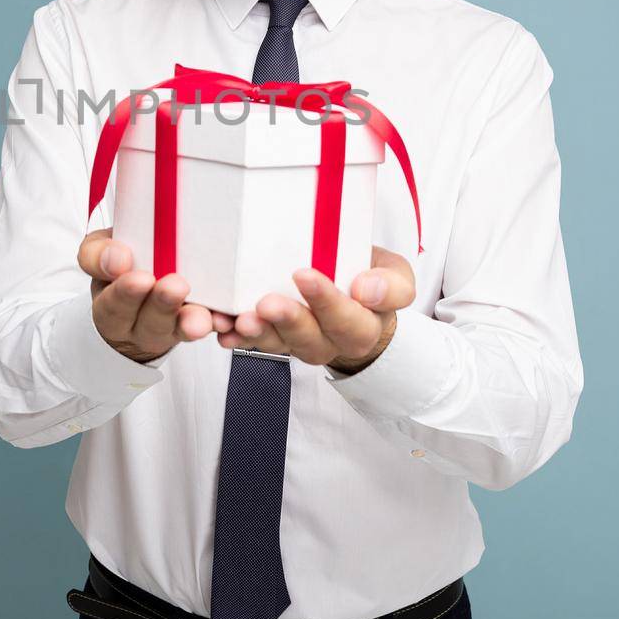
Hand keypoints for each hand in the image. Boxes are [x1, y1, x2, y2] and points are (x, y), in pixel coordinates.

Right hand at [77, 228, 235, 363]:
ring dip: (190, 320)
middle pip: (149, 321)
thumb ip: (100, 253)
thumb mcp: (99, 253)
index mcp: (110, 305)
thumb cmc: (120, 265)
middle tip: (176, 286)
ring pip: (177, 329)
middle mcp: (137, 324)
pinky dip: (216, 323)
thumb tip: (117, 259)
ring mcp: (167, 328)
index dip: (125, 293)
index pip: (112, 304)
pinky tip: (224, 319)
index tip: (141, 278)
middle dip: (163, 304)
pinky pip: (206, 327)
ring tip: (200, 317)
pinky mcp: (193, 326)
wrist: (136, 293)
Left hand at [220, 246, 416, 372]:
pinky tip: (223, 329)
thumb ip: (392, 284)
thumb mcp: (395, 274)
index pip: (349, 320)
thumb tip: (367, 290)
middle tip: (267, 303)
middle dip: (287, 321)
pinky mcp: (274, 337)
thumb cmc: (371, 277)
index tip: (303, 274)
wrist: (357, 293)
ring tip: (241, 319)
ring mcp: (299, 342)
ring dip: (258, 333)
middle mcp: (330, 341)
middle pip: (310, 340)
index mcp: (363, 326)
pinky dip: (236, 336)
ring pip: (279, 344)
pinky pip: (254, 342)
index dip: (327, 302)